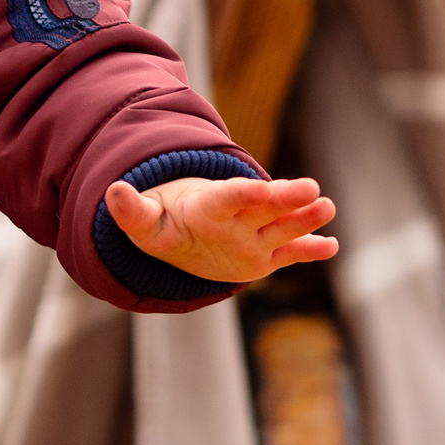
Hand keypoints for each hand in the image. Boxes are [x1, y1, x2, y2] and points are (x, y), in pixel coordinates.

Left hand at [107, 174, 337, 286]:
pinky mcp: (265, 256)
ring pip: (283, 226)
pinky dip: (310, 250)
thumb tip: (114, 190)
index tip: (260, 188)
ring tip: (327, 207)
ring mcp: (254, 236)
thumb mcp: (143, 221)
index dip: (243, 192)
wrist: (181, 229)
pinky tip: (331, 245)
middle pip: (265, 205)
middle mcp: (238, 218)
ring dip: (305, 218)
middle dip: (286, 197)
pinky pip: (290, 253)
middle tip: (311, 188)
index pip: (228, 196)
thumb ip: (131, 209)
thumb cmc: (162, 222)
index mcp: (209, 205)